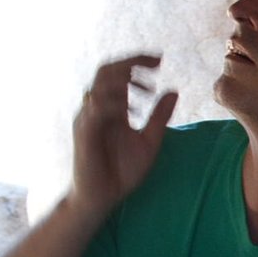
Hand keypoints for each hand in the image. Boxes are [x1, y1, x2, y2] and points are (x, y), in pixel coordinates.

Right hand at [70, 55, 176, 215]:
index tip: (160, 59)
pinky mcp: (83, 133)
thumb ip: (159, 117)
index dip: (137, 60)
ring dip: (124, 82)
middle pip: (106, 71)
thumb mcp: (150, 141)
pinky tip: (133, 110)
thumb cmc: (122, 171)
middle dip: (131, 62)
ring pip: (98, 86)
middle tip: (157, 64)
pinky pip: (95, 109)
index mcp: (113, 107)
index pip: (119, 72)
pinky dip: (115, 104)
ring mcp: (88, 119)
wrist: (102, 198)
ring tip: (148, 90)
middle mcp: (97, 108)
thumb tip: (174, 90)